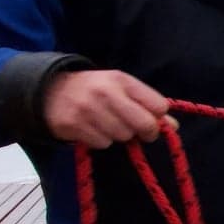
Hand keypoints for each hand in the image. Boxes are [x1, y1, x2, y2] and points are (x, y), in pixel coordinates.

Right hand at [44, 70, 176, 148]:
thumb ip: (147, 104)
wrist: (50, 91)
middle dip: (144, 132)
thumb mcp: (120, 89)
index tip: (150, 119)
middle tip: (135, 131)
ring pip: (123, 136)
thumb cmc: (94, 91)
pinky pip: (103, 143)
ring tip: (106, 123)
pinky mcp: (74, 125)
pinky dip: (100, 140)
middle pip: (144, 124)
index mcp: (122, 80)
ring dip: (118, 135)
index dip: (158, 117)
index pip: (158, 105)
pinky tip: (91, 128)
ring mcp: (89, 109)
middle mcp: (106, 92)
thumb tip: (173, 127)